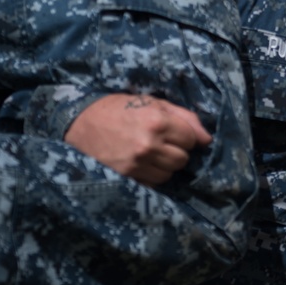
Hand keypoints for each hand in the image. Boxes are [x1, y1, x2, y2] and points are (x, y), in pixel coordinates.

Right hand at [65, 93, 211, 185]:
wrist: (78, 124)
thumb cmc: (117, 108)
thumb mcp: (151, 102)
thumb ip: (183, 117)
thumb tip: (207, 139)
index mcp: (156, 121)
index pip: (191, 139)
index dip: (184, 135)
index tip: (172, 131)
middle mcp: (148, 145)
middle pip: (182, 158)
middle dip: (176, 150)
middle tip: (160, 141)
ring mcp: (136, 164)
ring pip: (170, 173)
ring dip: (165, 164)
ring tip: (150, 152)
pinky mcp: (126, 178)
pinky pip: (154, 183)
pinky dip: (152, 174)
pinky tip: (141, 162)